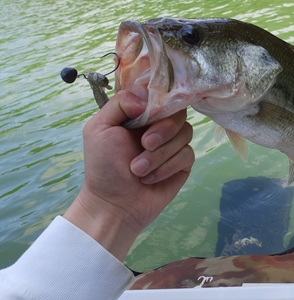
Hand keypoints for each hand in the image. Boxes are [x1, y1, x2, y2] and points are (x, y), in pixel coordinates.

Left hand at [64, 90, 193, 260]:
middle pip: (178, 112)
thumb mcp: (99, 128)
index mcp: (140, 113)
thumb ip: (120, 103)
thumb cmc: (103, 166)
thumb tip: (149, 101)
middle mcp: (159, 125)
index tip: (148, 116)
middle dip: (162, 130)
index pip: (161, 95)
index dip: (160, 103)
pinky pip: (187, 154)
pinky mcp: (183, 163)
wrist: (114, 204)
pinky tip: (150, 178)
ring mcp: (173, 144)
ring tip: (138, 170)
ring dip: (160, 154)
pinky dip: (167, 167)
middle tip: (144, 145)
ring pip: (185, 133)